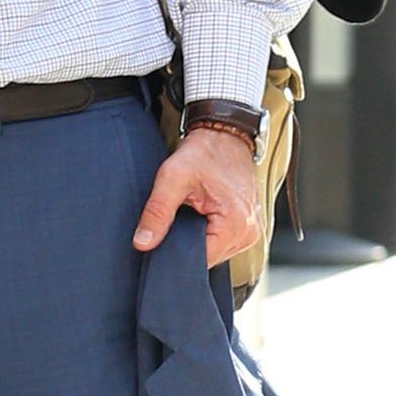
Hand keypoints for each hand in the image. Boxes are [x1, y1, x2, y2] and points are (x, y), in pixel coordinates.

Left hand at [133, 127, 262, 268]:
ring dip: (200, 239)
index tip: (165, 237)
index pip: (201, 261)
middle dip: (188, 244)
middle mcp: (249, 231)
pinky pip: (225, 242)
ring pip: (216, 252)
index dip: (178, 254)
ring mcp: (252, 230)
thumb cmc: (203, 153)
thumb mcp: (172, 178)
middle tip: (178, 218)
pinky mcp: (250, 225)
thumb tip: (142, 243)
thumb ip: (157, 213)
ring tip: (192, 213)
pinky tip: (203, 216)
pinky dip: (211, 233)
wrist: (226, 134)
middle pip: (209, 259)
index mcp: (236, 224)